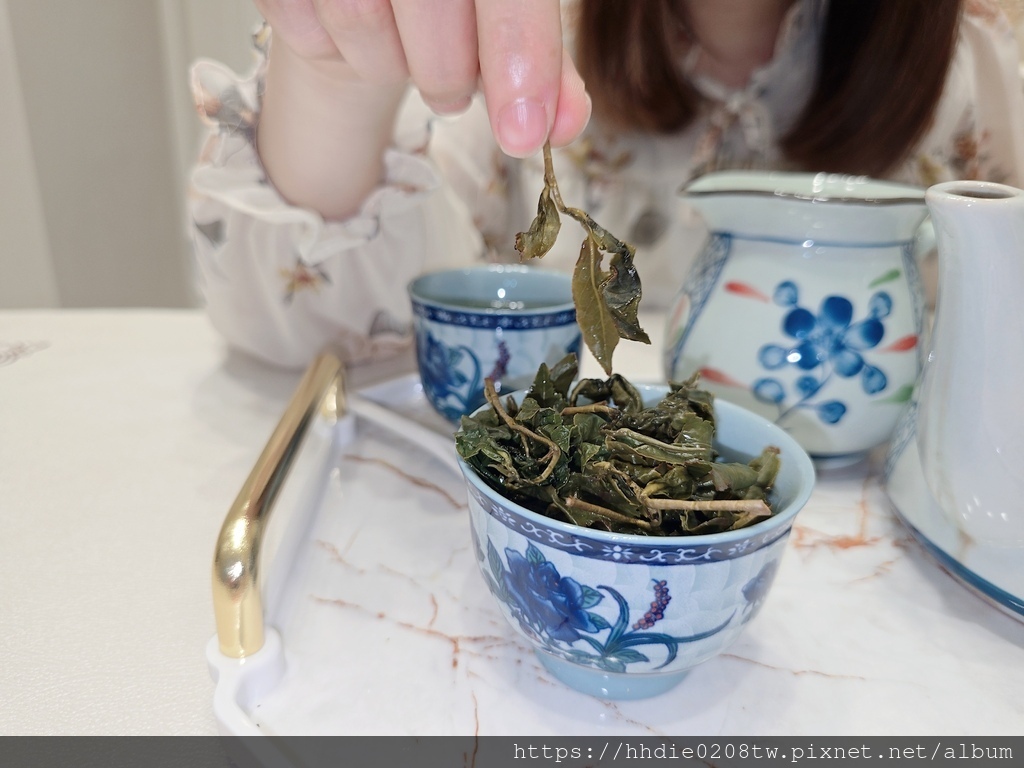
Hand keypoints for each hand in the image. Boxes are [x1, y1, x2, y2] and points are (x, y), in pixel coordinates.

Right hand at [253, 0, 590, 157]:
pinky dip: (333, 50)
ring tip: (402, 46)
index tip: (524, 133)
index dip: (522, 57)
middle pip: (430, 8)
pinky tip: (351, 30)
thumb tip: (563, 124)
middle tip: (454, 86)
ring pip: (361, 22)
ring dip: (390, 66)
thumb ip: (542, 62)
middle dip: (449, 75)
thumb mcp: (506, 5)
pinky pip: (305, 28)